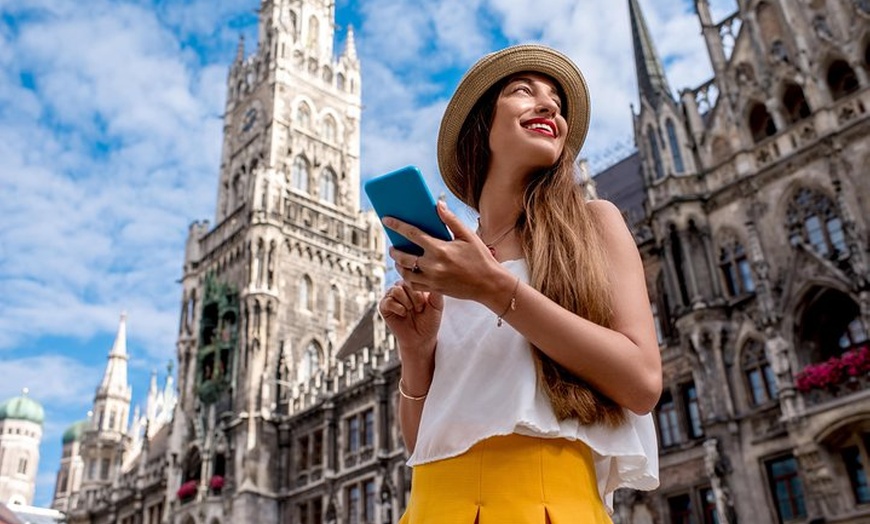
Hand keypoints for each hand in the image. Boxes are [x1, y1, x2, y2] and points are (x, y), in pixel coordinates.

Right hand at [378, 280, 442, 362]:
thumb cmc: (430, 321)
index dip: (422, 291)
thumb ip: (436, 291)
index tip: (426, 303)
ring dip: (407, 303)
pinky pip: (388, 301)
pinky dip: (398, 308)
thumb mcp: (437, 305)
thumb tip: (433, 277)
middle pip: (405, 283)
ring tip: (411, 311)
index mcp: (414, 285)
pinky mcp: (384, 306)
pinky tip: (403, 314)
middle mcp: (401, 288)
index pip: (415, 277)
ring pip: (396, 290)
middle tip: (420, 309)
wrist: (421, 338)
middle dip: (416, 298)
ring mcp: (391, 296)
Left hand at [384, 201, 509, 301]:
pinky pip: (413, 285)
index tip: (386, 219)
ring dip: (399, 266)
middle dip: (394, 250)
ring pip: (405, 273)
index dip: (397, 225)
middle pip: (403, 256)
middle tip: (393, 246)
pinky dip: (408, 279)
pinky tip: (409, 273)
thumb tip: (438, 204)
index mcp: (440, 249)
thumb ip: (450, 220)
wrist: (489, 284)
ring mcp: (432, 279)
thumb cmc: (480, 258)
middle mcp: (433, 265)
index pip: (412, 234)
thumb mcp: (468, 236)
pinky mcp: (434, 290)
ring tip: (399, 260)